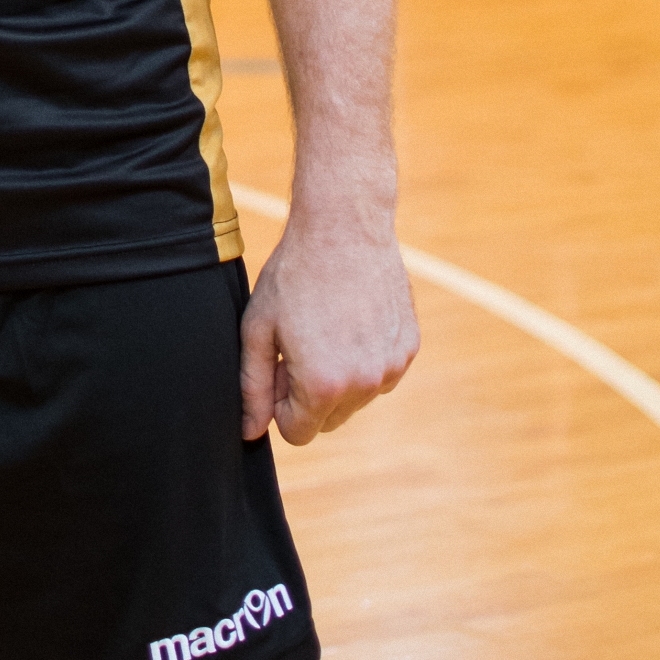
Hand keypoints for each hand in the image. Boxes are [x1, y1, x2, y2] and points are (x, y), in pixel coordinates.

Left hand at [239, 218, 418, 444]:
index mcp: (323, 385)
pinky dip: (364, 358)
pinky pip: (380, 374)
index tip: (278, 364)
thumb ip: (252, 387)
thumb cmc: (293, 275)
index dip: (279, 401)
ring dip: (339, 377)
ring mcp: (392, 367)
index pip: (297, 432)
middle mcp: (365, 384)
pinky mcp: (409, 348)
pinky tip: (350, 319)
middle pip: (328, 421)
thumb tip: (250, 433)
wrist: (343, 227)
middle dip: (309, 394)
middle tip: (297, 343)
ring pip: (356, 398)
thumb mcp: (258, 329)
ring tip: (324, 326)